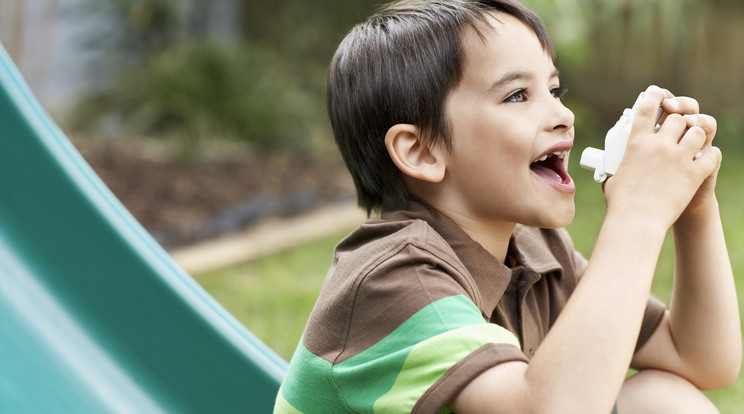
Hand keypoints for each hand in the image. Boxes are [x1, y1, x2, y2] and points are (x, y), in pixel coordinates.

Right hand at [602, 86, 719, 229]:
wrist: (637, 221)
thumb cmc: (620, 203)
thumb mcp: (613, 178)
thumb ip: (615, 166)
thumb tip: (607, 170)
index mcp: (636, 143)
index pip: (647, 107)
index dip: (654, 95)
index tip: (658, 94)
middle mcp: (659, 145)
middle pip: (677, 118)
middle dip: (679, 122)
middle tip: (677, 131)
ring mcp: (678, 158)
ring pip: (698, 131)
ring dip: (696, 136)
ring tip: (692, 146)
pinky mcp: (694, 173)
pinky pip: (712, 155)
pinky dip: (710, 156)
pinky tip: (704, 161)